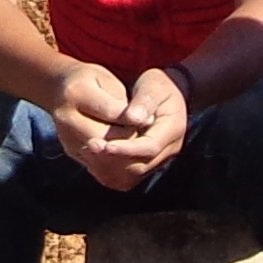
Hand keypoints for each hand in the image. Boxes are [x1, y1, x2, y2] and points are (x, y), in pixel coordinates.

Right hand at [49, 62, 137, 184]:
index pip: (113, 113)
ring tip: (142, 149)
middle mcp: (67, 119)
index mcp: (76, 93)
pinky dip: (117, 167)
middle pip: (106, 139)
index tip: (152, 119)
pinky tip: (131, 160)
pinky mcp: (72, 152)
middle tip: (149, 138)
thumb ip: (123, 102)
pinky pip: (98, 167)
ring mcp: (67, 138)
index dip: (135, 119)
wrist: (60, 90)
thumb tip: (145, 122)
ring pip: (102, 157)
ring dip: (125, 157)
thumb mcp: (107, 80)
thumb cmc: (92, 81)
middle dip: (131, 140)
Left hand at [91, 66, 191, 182]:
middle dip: (113, 159)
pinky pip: (127, 177)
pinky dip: (109, 171)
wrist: (166, 93)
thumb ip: (143, 102)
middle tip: (89, 146)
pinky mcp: (148, 163)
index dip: (126, 148)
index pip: (149, 147)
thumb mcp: (153, 85)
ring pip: (132, 175)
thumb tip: (132, 118)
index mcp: (174, 129)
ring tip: (89, 151)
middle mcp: (170, 149)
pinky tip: (94, 158)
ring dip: (109, 167)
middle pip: (139, 166)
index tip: (103, 144)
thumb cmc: (157, 85)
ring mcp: (160, 158)